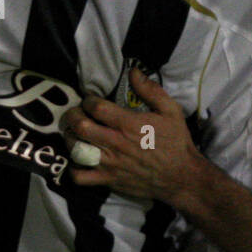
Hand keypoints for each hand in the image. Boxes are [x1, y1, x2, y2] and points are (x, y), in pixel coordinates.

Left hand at [62, 67, 206, 205]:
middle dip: (73, 116)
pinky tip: (78, 159)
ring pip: (76, 149)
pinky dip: (73, 168)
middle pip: (80, 127)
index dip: (88, 100)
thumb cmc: (176, 142)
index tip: (90, 99)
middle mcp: (115, 143)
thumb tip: (134, 71)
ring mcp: (110, 163)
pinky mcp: (108, 180)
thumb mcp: (170, 110)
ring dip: (70, 138)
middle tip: (76, 113)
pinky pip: (80, 176)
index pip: (96, 107)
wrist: (181, 176)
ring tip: (74, 133)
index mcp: (128, 124)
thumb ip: (151, 90)